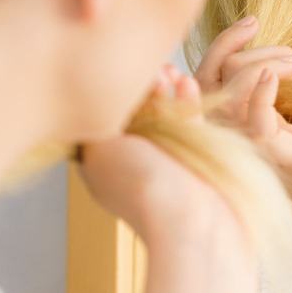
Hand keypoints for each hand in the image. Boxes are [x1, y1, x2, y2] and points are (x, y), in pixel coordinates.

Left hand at [78, 67, 244, 247]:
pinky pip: (190, 124)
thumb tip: (98, 99)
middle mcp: (132, 162)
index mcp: (103, 165)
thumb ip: (95, 122)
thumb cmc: (139, 187)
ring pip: (164, 115)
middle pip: (136, 112)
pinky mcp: (196, 160)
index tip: (123, 72)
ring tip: (172, 72)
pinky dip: (188, 102)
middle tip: (156, 71)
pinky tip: (187, 83)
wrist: (190, 221)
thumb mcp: (99, 149)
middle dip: (144, 88)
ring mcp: (165, 161)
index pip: (105, 118)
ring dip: (168, 91)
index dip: (115, 92)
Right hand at [196, 17, 291, 239]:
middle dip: (250, 48)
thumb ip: (275, 86)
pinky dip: (263, 90)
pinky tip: (278, 78)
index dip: (223, 45)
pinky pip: (255, 122)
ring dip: (270, 62)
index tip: (253, 22)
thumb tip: (260, 56)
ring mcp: (257, 149)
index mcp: (239, 125)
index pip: (206, 79)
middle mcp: (239, 138)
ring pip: (230, 92)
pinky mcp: (282, 158)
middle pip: (211, 78)